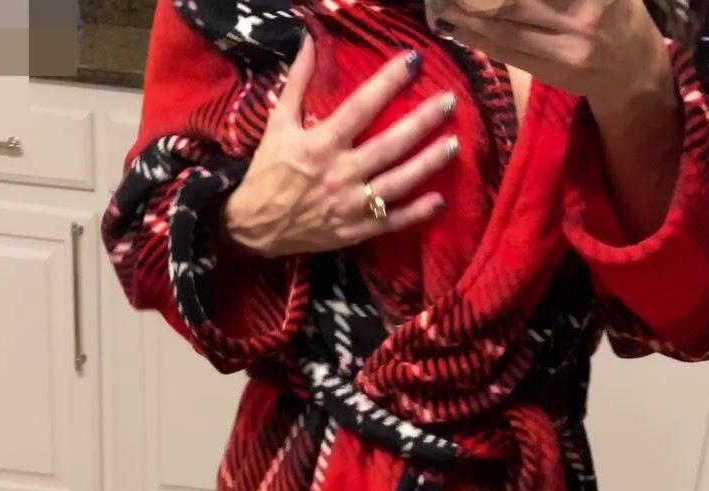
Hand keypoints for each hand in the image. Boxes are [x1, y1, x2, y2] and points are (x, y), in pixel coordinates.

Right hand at [226, 40, 458, 258]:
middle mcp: (340, 173)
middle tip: (449, 102)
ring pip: (397, 183)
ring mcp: (351, 205)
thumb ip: (298, 82)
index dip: (389, 81)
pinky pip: (391, 222)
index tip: (413, 61)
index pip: (362, 106)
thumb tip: (308, 40)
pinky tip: (440, 201)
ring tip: (453, 144)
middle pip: (390, 144)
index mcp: (322, 143)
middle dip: (422, 122)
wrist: (254, 227)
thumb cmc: (268, 172)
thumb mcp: (278, 123)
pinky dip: (416, 214)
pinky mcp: (355, 231)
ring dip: (428, 164)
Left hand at [436, 0, 670, 112]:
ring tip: (443, 5)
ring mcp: (567, 48)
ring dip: (467, 16)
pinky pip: (508, 52)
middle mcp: (581, 16)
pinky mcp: (554, 72)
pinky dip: (480, 38)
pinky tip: (459, 26)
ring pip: (505, 28)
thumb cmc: (613, 9)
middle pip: (511, 1)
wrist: (632, 66)